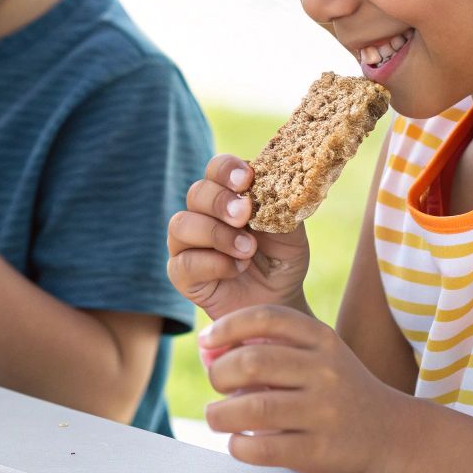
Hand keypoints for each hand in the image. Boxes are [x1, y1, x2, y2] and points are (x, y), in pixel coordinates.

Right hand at [167, 153, 310, 321]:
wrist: (279, 303)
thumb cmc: (282, 262)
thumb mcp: (291, 234)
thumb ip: (281, 209)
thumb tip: (272, 186)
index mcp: (228, 196)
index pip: (216, 169)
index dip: (227, 169)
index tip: (246, 179)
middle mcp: (202, 215)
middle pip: (196, 193)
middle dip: (220, 202)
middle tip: (244, 215)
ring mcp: (188, 244)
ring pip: (181, 225)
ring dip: (216, 234)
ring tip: (247, 250)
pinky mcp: (182, 275)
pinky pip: (183, 263)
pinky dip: (213, 264)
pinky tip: (236, 269)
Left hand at [199, 304, 417, 472]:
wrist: (394, 435)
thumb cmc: (340, 393)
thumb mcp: (320, 357)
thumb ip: (274, 349)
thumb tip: (209, 352)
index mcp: (322, 339)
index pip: (266, 317)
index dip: (227, 326)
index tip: (207, 341)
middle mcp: (325, 371)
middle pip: (252, 362)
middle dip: (218, 373)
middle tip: (216, 386)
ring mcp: (324, 411)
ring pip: (252, 408)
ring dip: (219, 414)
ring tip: (218, 417)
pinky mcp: (320, 450)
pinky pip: (263, 448)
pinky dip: (239, 446)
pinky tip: (239, 443)